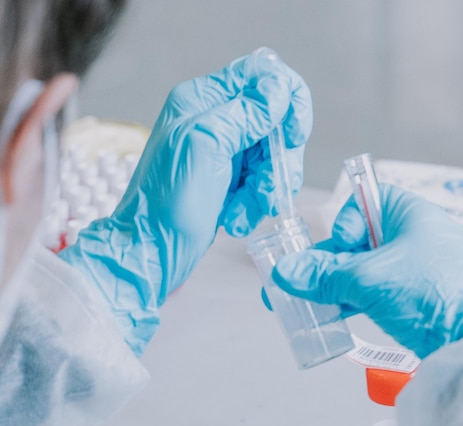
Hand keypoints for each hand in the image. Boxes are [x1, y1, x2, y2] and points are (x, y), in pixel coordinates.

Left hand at [60, 49, 311, 354]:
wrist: (151, 252)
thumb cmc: (166, 204)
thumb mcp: (206, 146)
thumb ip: (244, 113)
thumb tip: (279, 88)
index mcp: (203, 100)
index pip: (263, 76)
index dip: (287, 103)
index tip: (292, 136)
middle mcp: (214, 121)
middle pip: (275, 122)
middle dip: (278, 160)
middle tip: (268, 190)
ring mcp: (221, 153)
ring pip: (271, 157)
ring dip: (266, 188)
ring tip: (246, 212)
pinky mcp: (226, 182)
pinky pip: (260, 183)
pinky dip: (254, 204)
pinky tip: (236, 220)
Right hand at [272, 184, 462, 358]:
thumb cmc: (436, 292)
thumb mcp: (369, 278)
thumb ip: (324, 275)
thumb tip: (287, 273)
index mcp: (408, 216)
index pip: (365, 202)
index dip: (345, 220)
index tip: (338, 242)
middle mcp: (408, 240)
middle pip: (353, 242)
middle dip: (324, 262)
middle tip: (295, 279)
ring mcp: (407, 272)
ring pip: (357, 272)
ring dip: (330, 287)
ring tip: (300, 302)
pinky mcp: (406, 301)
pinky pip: (367, 296)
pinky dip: (346, 303)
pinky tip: (326, 315)